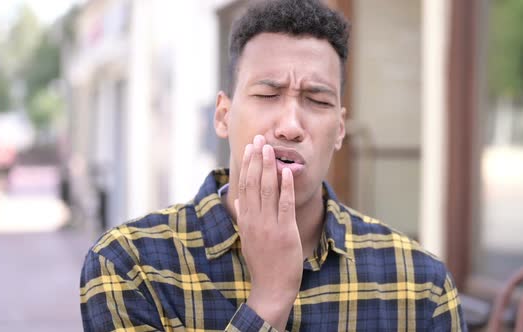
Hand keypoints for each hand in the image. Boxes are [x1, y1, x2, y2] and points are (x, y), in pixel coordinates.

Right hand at [235, 135, 302, 329]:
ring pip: (267, 190)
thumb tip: (236, 202)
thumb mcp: (247, 239)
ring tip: (269, 149)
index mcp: (245, 220)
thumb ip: (243, 219)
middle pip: (254, 183)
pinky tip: (286, 172)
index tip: (249, 148)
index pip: (244, 186)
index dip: (247, 165)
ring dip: (268, 167)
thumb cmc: (262, 264)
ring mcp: (269, 226)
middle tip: (259, 138)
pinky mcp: (284, 232)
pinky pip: (284, 205)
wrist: (271, 288)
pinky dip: (285, 187)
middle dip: (256, 159)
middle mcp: (254, 220)